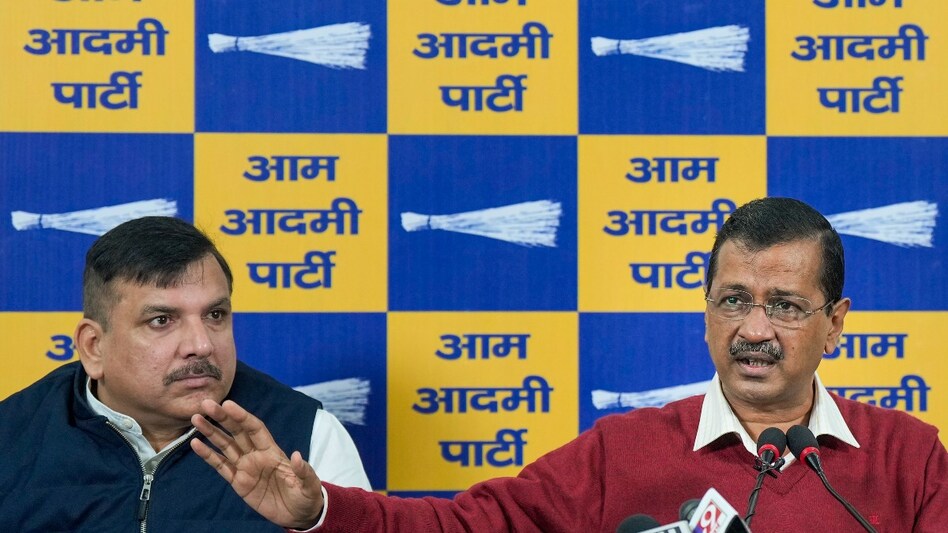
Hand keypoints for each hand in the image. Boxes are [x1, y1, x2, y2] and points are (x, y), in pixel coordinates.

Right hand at [191, 399, 324, 529]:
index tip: (227, 404)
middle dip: (222, 418)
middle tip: (206, 404)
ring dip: (211, 432)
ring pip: (225, 446)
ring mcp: (245, 467)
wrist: (297, 515)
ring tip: (196, 419)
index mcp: (272, 451)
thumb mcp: (308, 485)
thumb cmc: (305, 496)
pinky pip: (220, 466)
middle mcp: (256, 455)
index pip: (255, 428)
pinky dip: (208, 455)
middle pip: (236, 432)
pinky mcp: (238, 482)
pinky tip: (195, 443)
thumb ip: (303, 471)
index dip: (242, 416)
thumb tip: (297, 455)